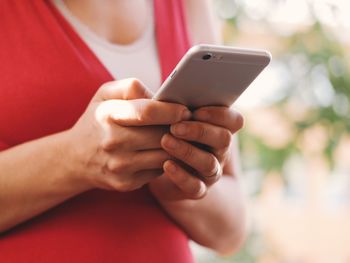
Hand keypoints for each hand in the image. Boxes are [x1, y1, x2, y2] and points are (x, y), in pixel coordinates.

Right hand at [68, 78, 190, 191]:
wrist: (75, 158)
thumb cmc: (97, 120)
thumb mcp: (105, 95)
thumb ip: (132, 87)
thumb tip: (162, 96)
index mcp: (109, 115)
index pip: (148, 113)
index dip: (172, 111)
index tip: (185, 110)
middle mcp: (113, 142)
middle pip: (161, 135)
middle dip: (178, 129)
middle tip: (186, 124)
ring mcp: (120, 166)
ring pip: (165, 156)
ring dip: (176, 146)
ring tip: (178, 137)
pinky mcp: (126, 183)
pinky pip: (159, 170)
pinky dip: (166, 161)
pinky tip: (163, 151)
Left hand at [149, 106, 242, 200]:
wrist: (151, 164)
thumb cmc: (157, 130)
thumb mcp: (159, 113)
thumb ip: (164, 101)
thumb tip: (154, 95)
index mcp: (216, 126)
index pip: (234, 120)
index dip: (220, 114)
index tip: (195, 110)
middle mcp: (218, 149)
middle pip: (224, 140)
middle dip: (201, 131)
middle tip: (176, 126)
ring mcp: (209, 170)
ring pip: (210, 163)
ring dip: (189, 151)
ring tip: (166, 141)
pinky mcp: (196, 188)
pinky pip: (196, 187)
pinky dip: (182, 176)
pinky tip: (166, 165)